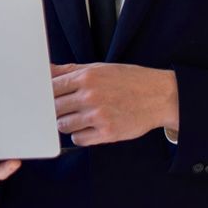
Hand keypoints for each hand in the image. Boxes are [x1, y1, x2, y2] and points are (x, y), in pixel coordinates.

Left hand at [53, 62, 178, 146]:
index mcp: (87, 77)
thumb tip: (47, 70)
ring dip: (66, 123)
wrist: (159, 96)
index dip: (47, 94)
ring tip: (79, 118)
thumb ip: (71, 70)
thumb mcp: (99, 68)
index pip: (51, 88)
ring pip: (63, 125)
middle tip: (66, 108)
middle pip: (54, 108)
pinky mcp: (107, 133)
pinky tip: (88, 128)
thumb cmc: (129, 80)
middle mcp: (90, 96)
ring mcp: (98, 116)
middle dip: (57, 109)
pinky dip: (79, 136)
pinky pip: (78, 139)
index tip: (49, 97)